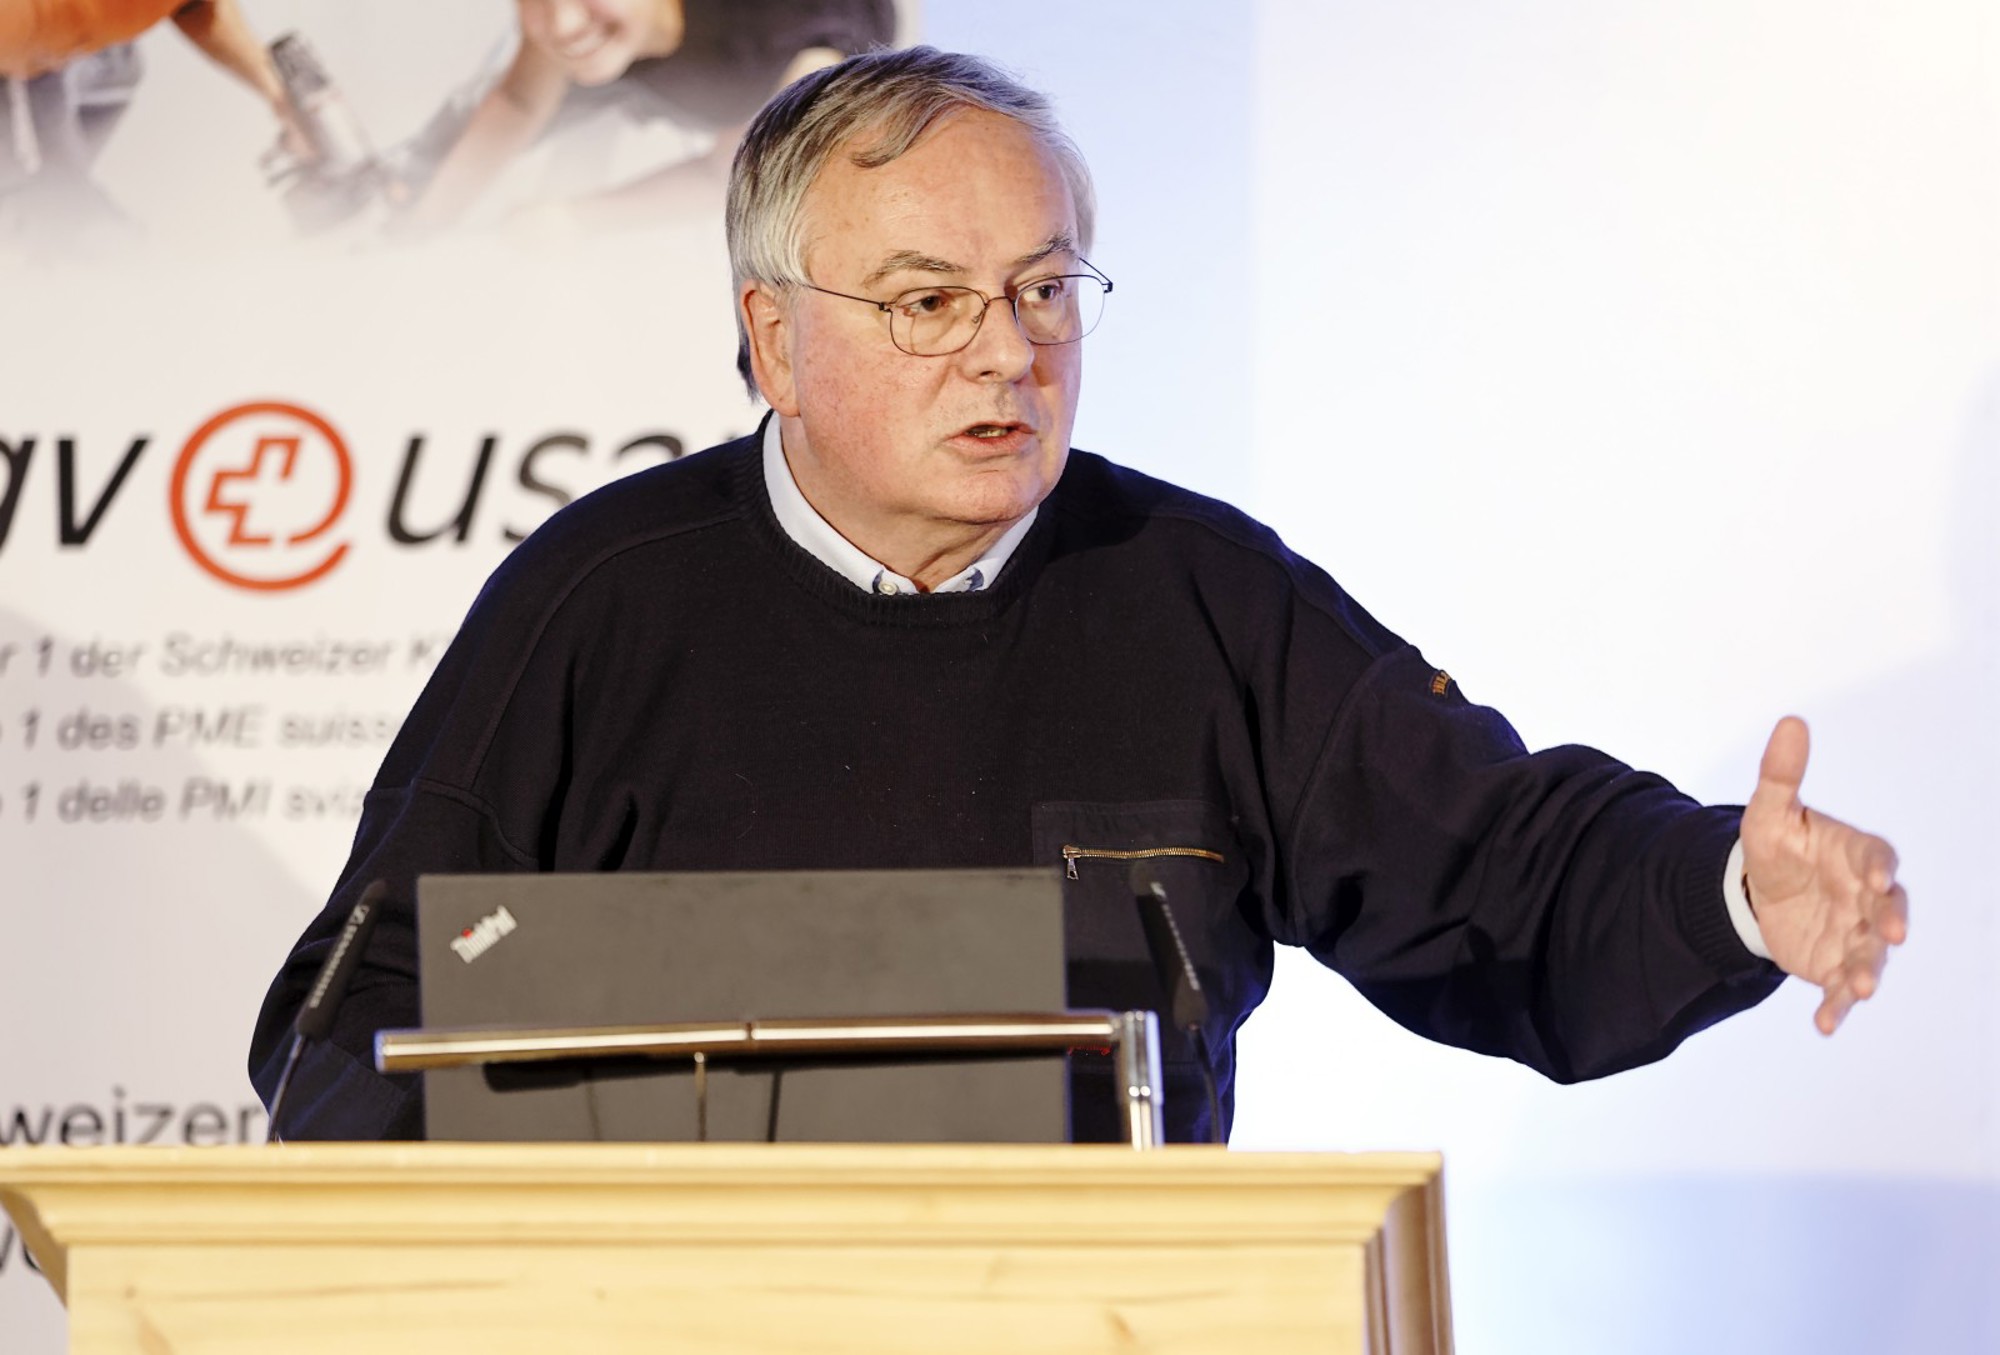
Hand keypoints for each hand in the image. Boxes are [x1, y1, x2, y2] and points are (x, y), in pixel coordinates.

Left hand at [1740, 716, 1907, 1033]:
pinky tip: (1825, 1026)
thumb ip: (1781, 773)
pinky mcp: (1836, 965)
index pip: (1878, 857)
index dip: (1879, 867)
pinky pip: (1840, 989)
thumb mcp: (1769, 810)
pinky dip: (1836, 1008)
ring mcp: (1856, 934)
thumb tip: (1791, 720)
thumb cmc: (1777, 844)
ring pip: (1871, 954)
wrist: (1762, 890)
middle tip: (1892, 933)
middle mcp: (1867, 897)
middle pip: (1889, 909)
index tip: (1875, 878)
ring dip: (1868, 970)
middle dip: (1892, 921)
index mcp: (1857, 855)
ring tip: (1861, 987)